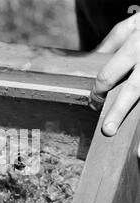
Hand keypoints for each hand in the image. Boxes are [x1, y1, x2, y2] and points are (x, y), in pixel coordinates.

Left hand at [91, 13, 139, 137]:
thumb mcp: (132, 25)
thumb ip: (112, 42)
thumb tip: (93, 58)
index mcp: (135, 46)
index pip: (108, 76)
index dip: (98, 92)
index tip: (95, 101)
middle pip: (132, 91)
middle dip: (118, 112)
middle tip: (107, 130)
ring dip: (138, 119)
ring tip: (139, 150)